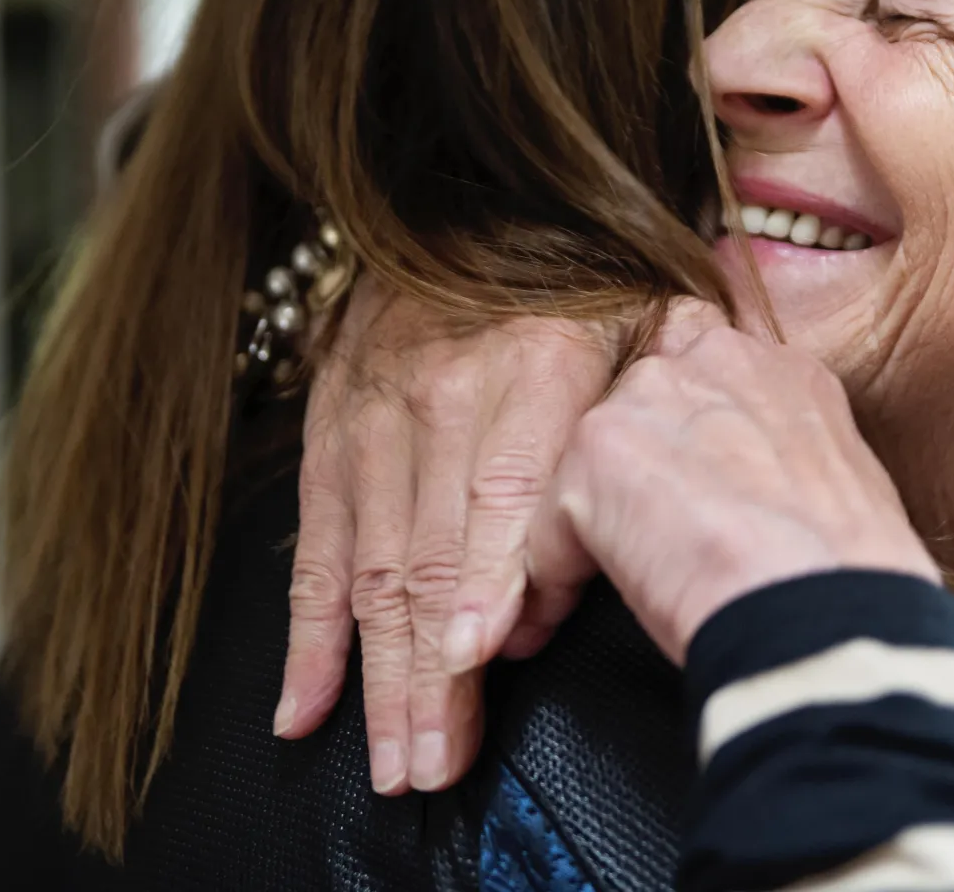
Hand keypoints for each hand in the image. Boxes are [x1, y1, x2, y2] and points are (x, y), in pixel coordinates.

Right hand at [278, 278, 614, 794]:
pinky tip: (305, 707)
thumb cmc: (584, 270)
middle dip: (430, 667)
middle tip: (435, 759)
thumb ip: (646, 405)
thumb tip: (620, 528)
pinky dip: (306, 634)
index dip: (484, 575)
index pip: (502, 485)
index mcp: (536, 358)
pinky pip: (315, 546)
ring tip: (393, 758)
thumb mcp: (648, 307)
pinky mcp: (330, 433)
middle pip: (431, 549)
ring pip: (372, 565)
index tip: (475, 655)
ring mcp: (375, 416)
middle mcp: (444, 389)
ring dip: (377, 673)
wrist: (464, 194)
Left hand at [528, 301, 939, 664]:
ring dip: (593, 525)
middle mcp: (715, 359)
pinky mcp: (598, 451)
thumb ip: (780, 464)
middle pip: (636, 411)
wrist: (829, 619)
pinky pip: (550, 522)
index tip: (688, 502)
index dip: (685, 445)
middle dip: (631, 478)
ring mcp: (652, 398)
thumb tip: (753, 501)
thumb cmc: (851, 586)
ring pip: (588, 465)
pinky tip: (574, 615)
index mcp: (783, 371)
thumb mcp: (838, 489)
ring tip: (612, 588)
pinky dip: (556, 573)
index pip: (704, 379)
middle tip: (651, 549)